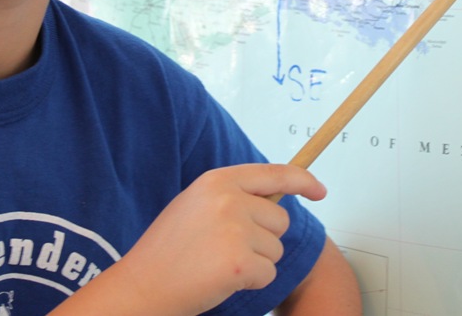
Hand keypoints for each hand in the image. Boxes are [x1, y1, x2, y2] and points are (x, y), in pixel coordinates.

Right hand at [112, 163, 326, 314]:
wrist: (141, 286)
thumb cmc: (168, 251)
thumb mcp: (196, 205)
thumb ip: (232, 196)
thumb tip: (275, 199)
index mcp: (217, 180)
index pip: (274, 174)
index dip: (303, 181)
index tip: (320, 190)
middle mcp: (228, 199)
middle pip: (280, 219)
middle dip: (263, 239)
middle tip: (223, 249)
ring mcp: (234, 229)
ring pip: (276, 249)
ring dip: (255, 262)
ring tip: (218, 263)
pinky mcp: (240, 262)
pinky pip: (268, 273)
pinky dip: (251, 282)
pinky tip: (222, 279)